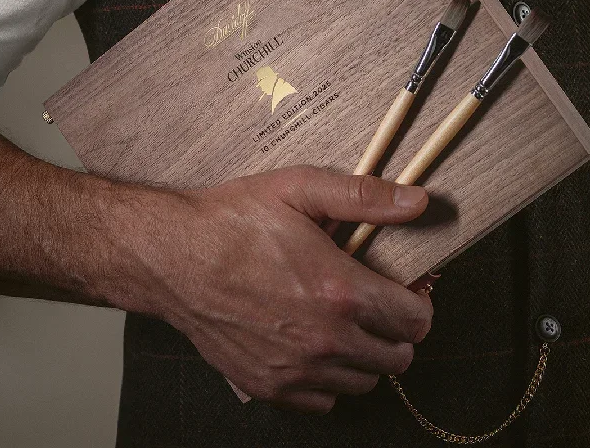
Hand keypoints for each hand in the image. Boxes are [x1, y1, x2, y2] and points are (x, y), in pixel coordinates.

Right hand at [125, 165, 431, 413]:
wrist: (172, 256)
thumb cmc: (233, 220)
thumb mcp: (299, 189)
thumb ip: (363, 197)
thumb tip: (418, 201)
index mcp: (340, 291)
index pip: (415, 320)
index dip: (418, 302)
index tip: (406, 290)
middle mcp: (324, 340)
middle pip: (397, 358)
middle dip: (396, 331)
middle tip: (377, 304)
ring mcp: (295, 369)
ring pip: (363, 382)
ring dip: (365, 355)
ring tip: (345, 321)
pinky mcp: (268, 386)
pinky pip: (324, 401)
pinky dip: (329, 379)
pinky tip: (314, 344)